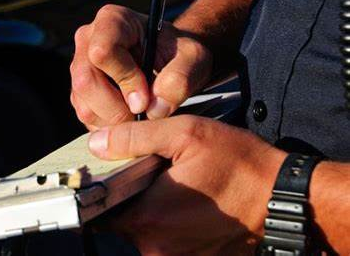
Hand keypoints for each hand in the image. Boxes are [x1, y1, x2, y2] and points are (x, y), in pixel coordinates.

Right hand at [70, 5, 212, 129]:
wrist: (171, 63)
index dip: (125, 79)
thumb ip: (180, 79)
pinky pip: (86, 118)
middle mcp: (88, 40)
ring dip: (115, 122)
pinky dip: (110, 128)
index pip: (103, 51)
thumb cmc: (180, 54)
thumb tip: (154, 109)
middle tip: (144, 115)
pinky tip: (131, 119)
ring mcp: (80, 67)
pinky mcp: (79, 92)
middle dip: (117, 108)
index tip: (147, 97)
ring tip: (141, 116)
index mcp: (112, 20)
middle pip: (86, 81)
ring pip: (84, 105)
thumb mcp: (193, 59)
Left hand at [88, 115, 286, 254]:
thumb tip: (97, 143)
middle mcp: (157, 246)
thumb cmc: (240, 165)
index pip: (100, 210)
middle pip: (123, 220)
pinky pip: (168, 239)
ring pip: (146, 229)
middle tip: (152, 171)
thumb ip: (134, 138)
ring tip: (176, 184)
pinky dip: (171, 220)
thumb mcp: (185, 135)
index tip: (110, 175)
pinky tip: (190, 199)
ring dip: (153, 208)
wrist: (283, 199)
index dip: (101, 189)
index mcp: (149, 218)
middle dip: (131, 195)